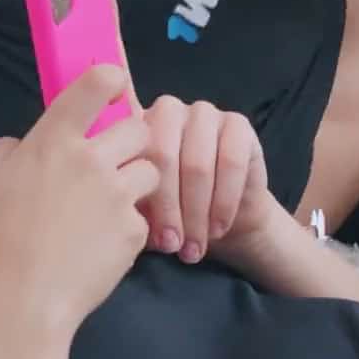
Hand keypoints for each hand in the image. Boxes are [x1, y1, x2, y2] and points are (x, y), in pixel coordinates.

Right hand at [0, 64, 157, 341]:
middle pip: (139, 129)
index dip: (112, 79)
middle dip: (131, 141)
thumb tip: (20, 145)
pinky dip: (130, 227)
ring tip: (111, 205)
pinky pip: (143, 216)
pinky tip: (103, 244)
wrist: (20, 306)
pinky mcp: (134, 231)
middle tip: (113, 162)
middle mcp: (91, 161)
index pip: (94, 86)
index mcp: (51, 143)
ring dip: (136, 182)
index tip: (114, 88)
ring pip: (150, 171)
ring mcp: (117, 197)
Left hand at [136, 95, 279, 264]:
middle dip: (171, 209)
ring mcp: (203, 113)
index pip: (132, 155)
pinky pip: (231, 162)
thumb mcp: (144, 212)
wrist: (219, 219)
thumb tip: (121, 215)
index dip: (146, 201)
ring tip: (195, 245)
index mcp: (135, 127)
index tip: (155, 241)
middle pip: (164, 157)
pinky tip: (218, 227)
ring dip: (197, 211)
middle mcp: (167, 111)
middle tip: (174, 247)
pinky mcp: (237, 124)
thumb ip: (130, 204)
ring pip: (198, 163)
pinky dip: (224, 201)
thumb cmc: (173, 212)